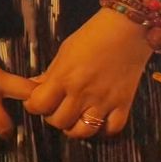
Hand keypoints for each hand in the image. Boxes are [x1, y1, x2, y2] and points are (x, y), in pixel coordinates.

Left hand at [25, 7, 155, 138]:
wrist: (127, 30)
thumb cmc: (92, 36)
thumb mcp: (64, 52)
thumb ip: (50, 74)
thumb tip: (34, 88)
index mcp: (64, 77)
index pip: (39, 105)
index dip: (33, 106)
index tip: (36, 101)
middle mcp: (82, 92)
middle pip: (59, 121)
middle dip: (53, 117)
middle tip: (56, 108)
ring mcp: (104, 101)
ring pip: (83, 131)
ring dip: (75, 128)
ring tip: (74, 118)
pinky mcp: (124, 104)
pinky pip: (111, 129)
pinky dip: (102, 129)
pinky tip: (97, 120)